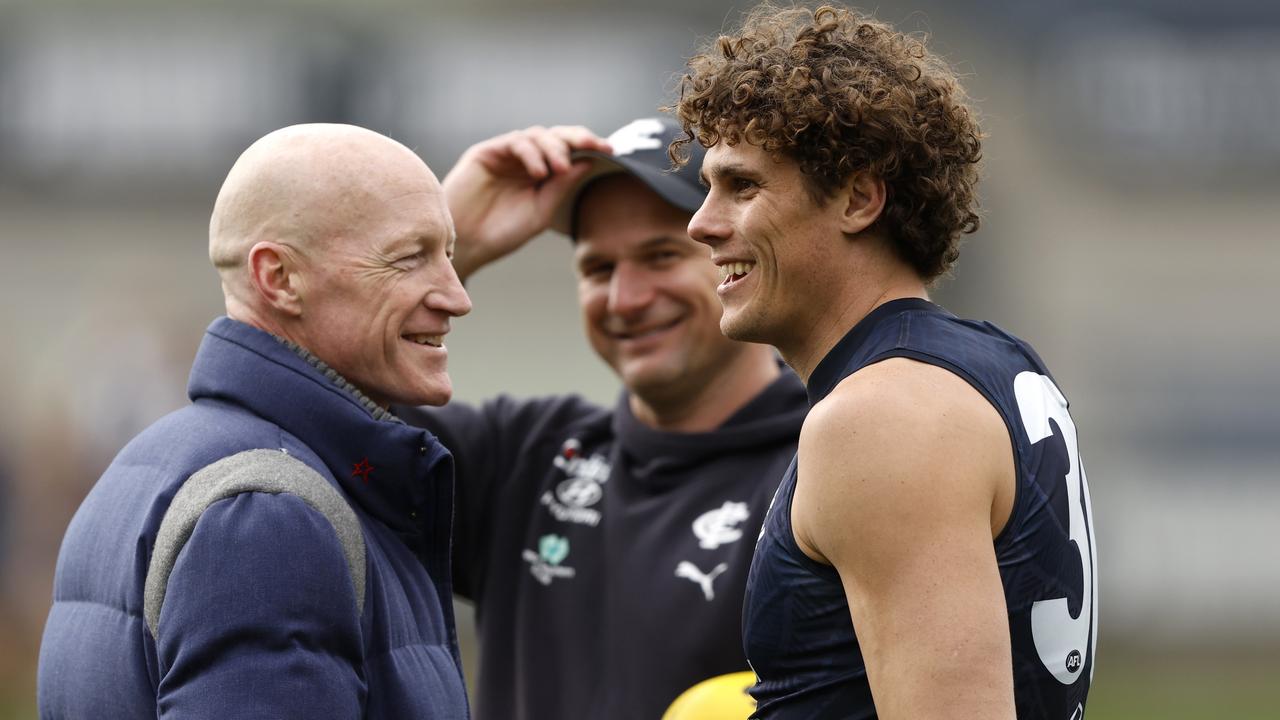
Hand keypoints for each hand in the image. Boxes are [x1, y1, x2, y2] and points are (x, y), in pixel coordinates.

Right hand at [443, 125, 611, 281]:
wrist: (467, 245)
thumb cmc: (502, 232)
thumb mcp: (541, 210)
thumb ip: (562, 186)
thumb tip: (589, 161)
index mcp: (541, 174)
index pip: (568, 151)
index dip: (589, 146)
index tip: (611, 150)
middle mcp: (525, 160)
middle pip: (556, 136)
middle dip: (577, 138)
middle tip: (594, 146)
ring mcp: (506, 155)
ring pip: (537, 136)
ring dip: (553, 148)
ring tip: (560, 169)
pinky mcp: (486, 152)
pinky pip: (515, 142)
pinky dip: (530, 153)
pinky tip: (540, 172)